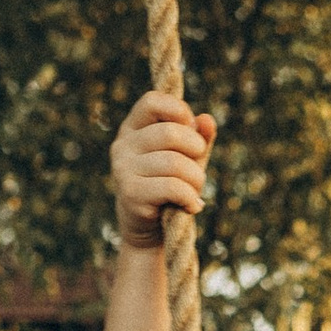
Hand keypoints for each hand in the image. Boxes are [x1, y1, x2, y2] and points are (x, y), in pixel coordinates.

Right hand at [113, 88, 214, 252]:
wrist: (149, 230)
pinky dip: (190, 198)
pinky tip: (191, 206)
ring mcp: (123, 169)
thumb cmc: (169, 186)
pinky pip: (172, 187)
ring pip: (175, 163)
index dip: (178, 110)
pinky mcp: (130, 193)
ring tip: (195, 191)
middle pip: (170, 133)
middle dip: (196, 150)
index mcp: (133, 128)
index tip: (192, 129)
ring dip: (196, 179)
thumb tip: (207, 120)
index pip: (152, 101)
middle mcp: (123, 145)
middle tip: (199, 167)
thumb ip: (198, 137)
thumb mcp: (187, 157)